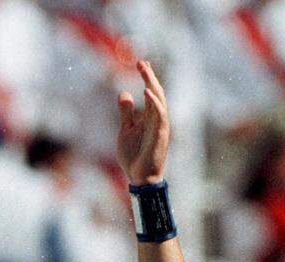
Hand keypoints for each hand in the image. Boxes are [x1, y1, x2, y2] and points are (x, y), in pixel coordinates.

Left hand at [116, 60, 169, 185]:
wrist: (139, 177)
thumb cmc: (133, 156)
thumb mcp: (125, 130)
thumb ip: (126, 113)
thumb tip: (124, 93)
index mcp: (149, 117)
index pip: (151, 93)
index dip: (147, 77)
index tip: (140, 63)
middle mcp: (157, 119)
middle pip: (156, 93)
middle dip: (149, 76)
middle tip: (141, 62)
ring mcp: (160, 126)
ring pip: (159, 100)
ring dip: (152, 84)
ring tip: (145, 70)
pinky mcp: (160, 135)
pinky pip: (159, 116)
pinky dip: (154, 103)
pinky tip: (146, 91)